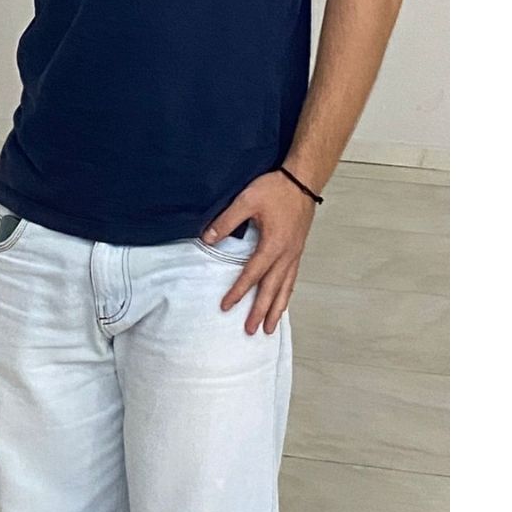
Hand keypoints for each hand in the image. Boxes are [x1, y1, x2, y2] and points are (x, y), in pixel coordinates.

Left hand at [203, 171, 317, 335]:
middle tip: (251, 331)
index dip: (238, 291)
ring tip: (270, 328)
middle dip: (261, 312)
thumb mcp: (246, 200)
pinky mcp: (298, 250)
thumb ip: (226, 221)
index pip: (252, 274)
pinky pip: (292, 279)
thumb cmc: (276, 189)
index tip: (226, 306)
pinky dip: (286, 294)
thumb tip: (208, 239)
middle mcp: (286, 255)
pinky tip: (283, 301)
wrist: (303, 181)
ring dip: (277, 309)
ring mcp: (295, 254)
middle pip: (271, 289)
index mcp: (273, 245)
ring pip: (285, 288)